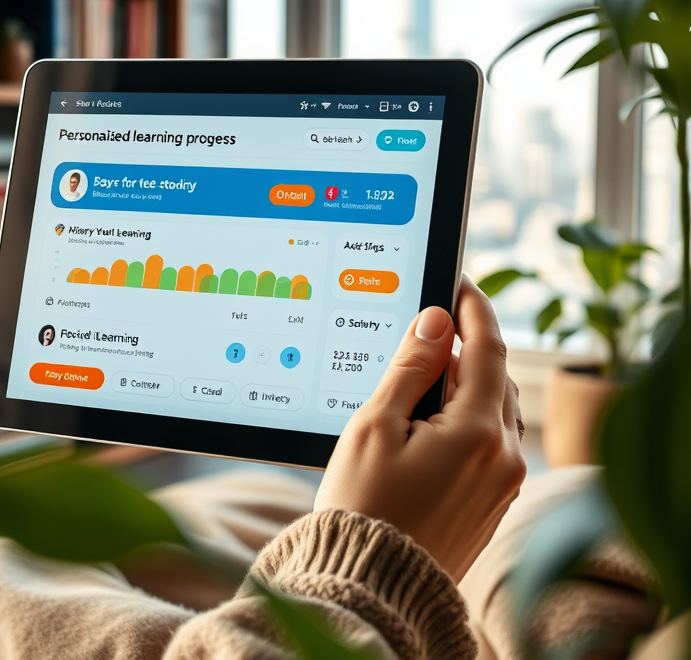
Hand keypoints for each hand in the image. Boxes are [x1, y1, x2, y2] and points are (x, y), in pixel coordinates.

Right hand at [314, 276, 525, 581]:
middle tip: (425, 331)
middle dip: (464, 349)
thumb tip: (434, 322)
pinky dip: (466, 420)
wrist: (372, 585)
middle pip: (494, 378)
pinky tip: (428, 425)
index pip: (486, 348)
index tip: (459, 281)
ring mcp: (502, 484)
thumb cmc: (363, 506)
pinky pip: (489, 443)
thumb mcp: (375, 427)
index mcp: (477, 432)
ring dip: (464, 386)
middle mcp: (503, 457)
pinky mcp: (491, 503)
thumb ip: (409, 369)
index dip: (473, 308)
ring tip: (419, 381)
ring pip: (493, 411)